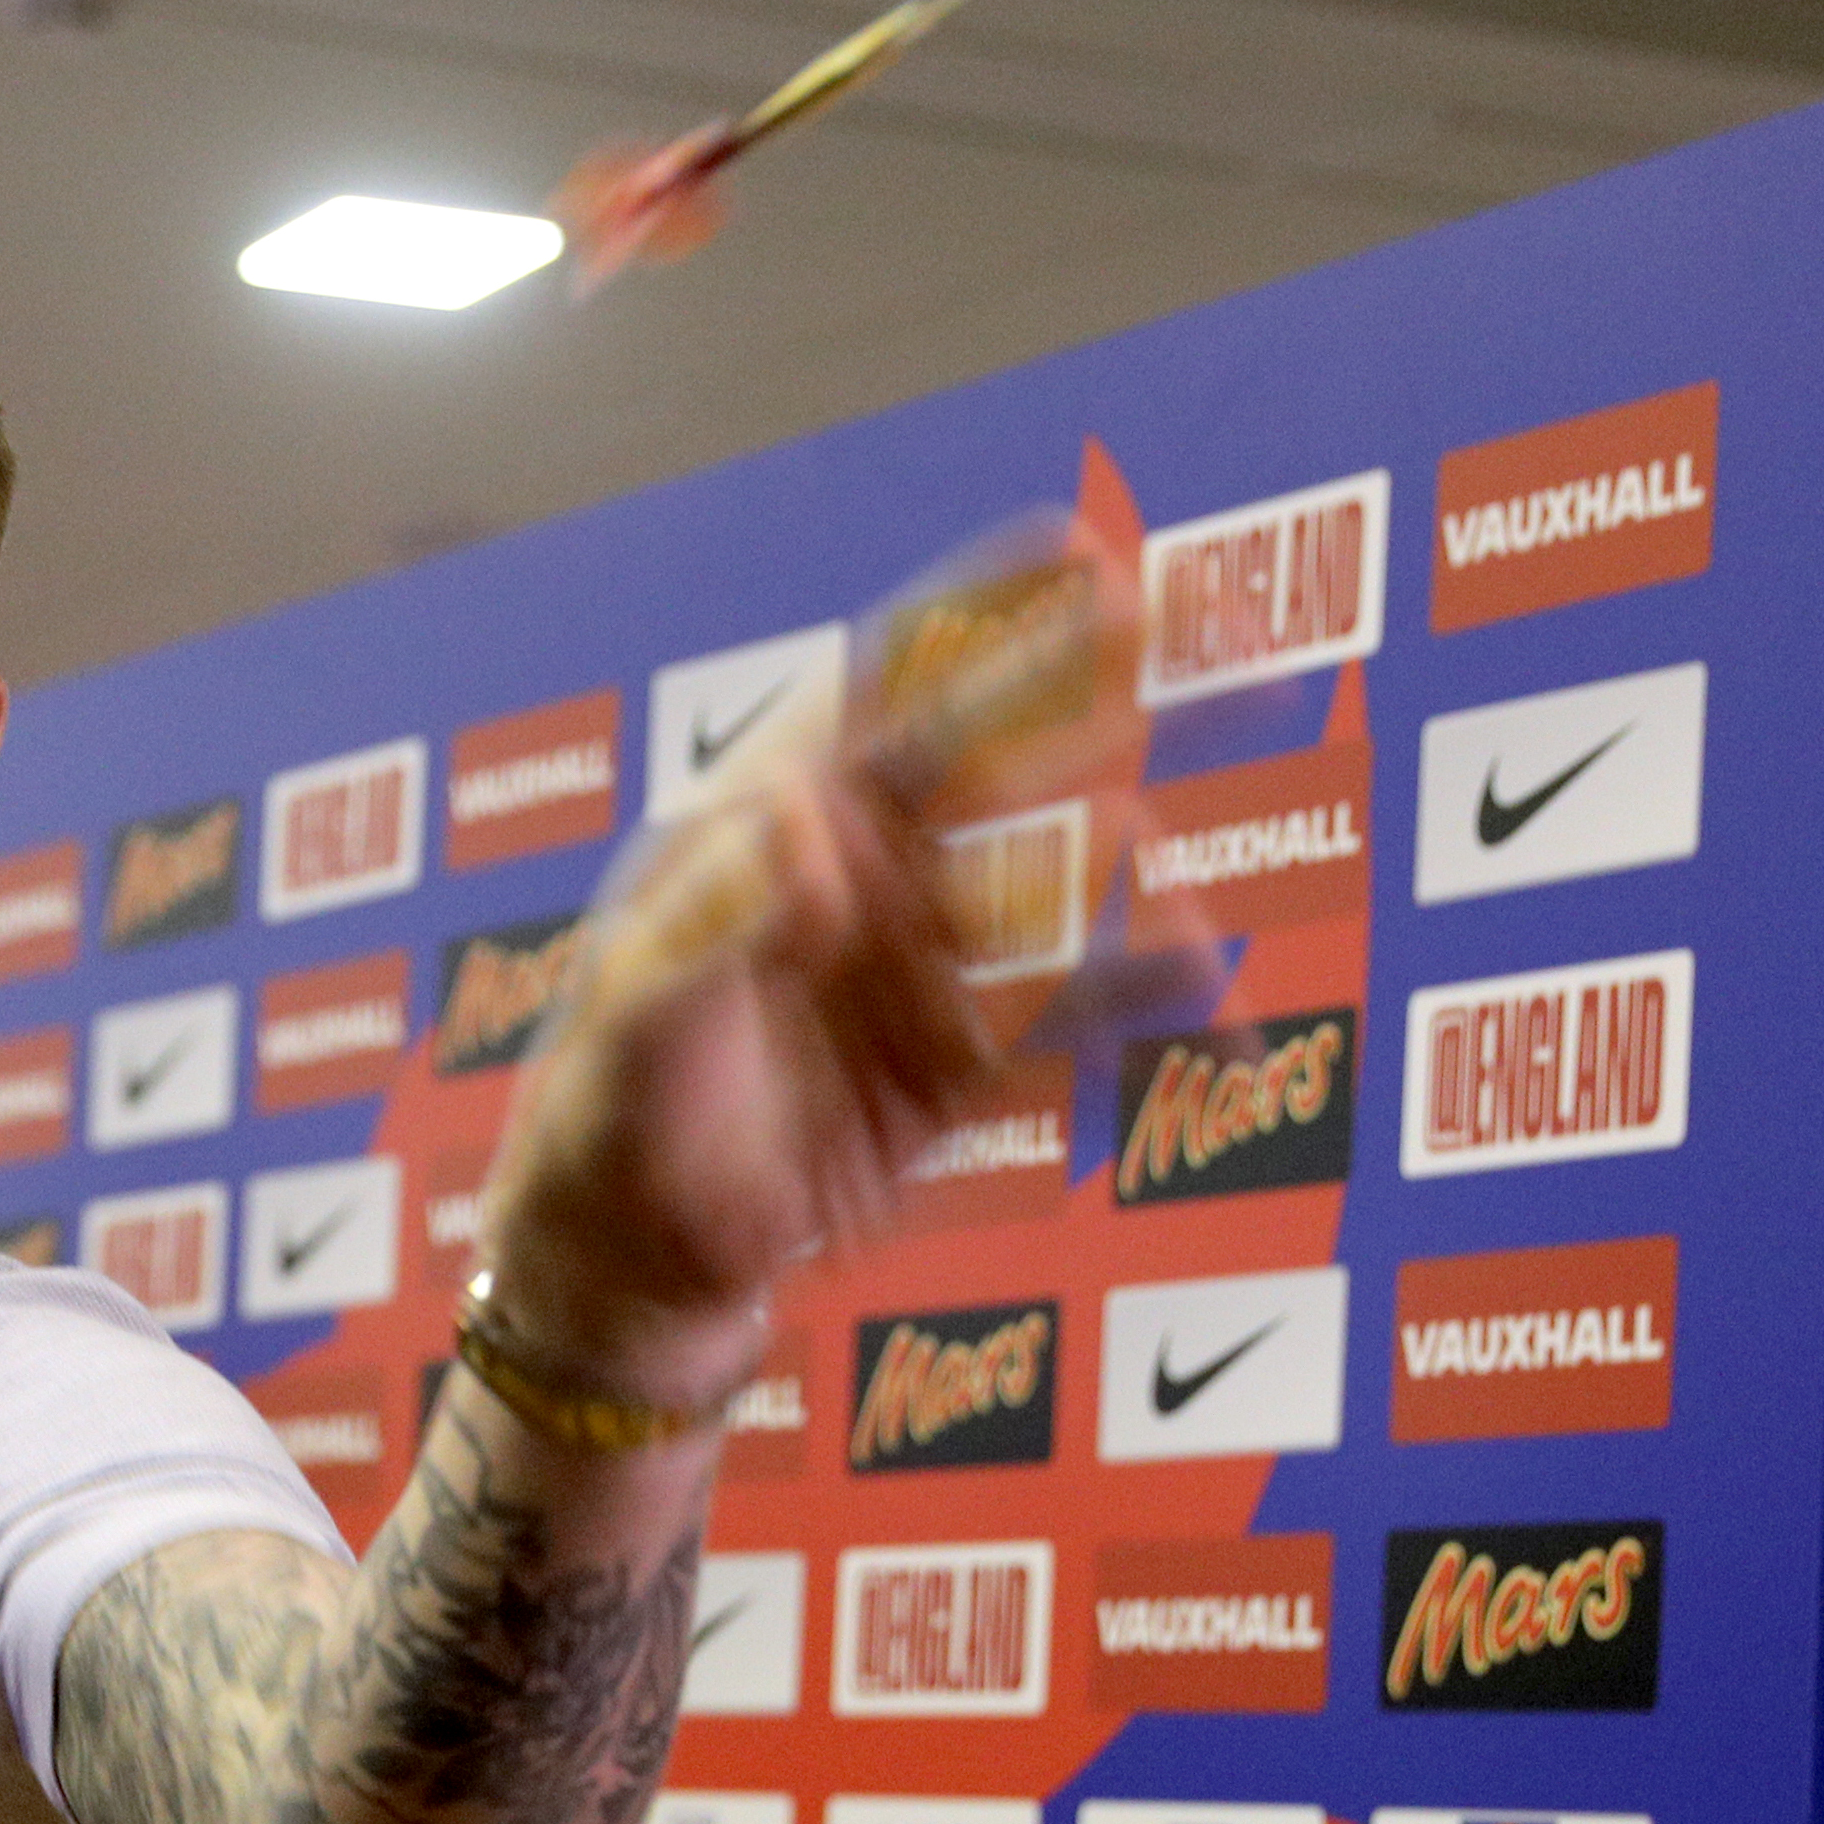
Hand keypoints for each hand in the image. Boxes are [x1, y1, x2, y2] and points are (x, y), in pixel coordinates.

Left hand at [475, 522, 1144, 1405]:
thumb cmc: (596, 1138)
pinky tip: (1225, 1026)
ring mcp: (919, 962)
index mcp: (766, 832)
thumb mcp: (631, 1036)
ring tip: (1205, 937)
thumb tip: (812, 824)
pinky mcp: (960, 1061)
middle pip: (1010, 758)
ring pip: (1064, 888)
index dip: (981, 610)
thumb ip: (713, 930)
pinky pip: (1075, 1017)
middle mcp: (861, 875)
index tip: (1077, 543)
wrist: (626, 1281)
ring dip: (1152, 888)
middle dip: (1114, 697)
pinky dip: (1151, 1017)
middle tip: (1228, 642)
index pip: (883, 693)